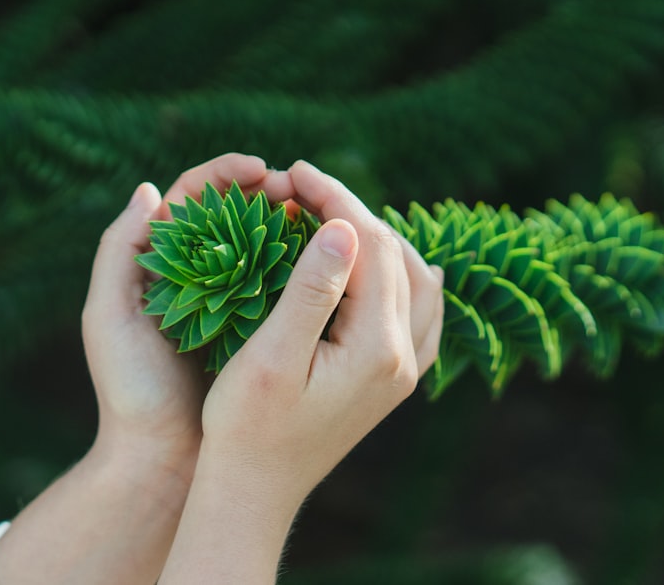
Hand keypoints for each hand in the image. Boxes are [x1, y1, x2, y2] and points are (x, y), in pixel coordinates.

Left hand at [0, 154, 292, 584]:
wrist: (162, 458)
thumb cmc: (130, 390)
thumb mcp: (108, 318)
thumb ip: (118, 252)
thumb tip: (150, 190)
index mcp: (159, 263)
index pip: (194, 198)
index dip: (227, 175)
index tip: (262, 170)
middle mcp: (196, 276)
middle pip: (236, 214)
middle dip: (269, 192)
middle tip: (302, 190)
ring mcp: (229, 302)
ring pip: (263, 247)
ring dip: (291, 225)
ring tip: (321, 216)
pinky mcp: (256, 331)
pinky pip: (282, 288)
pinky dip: (303, 268)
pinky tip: (328, 261)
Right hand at [159, 160, 443, 583]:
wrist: (255, 490)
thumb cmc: (245, 426)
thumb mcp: (270, 356)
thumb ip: (312, 290)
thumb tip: (344, 227)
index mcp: (377, 348)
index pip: (370, 247)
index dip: (335, 199)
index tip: (294, 172)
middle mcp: (404, 358)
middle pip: (396, 257)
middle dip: (352, 212)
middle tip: (301, 187)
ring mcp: (404, 372)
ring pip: (416, 280)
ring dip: (377, 239)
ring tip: (329, 217)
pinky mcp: (392, 381)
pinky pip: (418, 311)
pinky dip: (397, 275)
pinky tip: (375, 266)